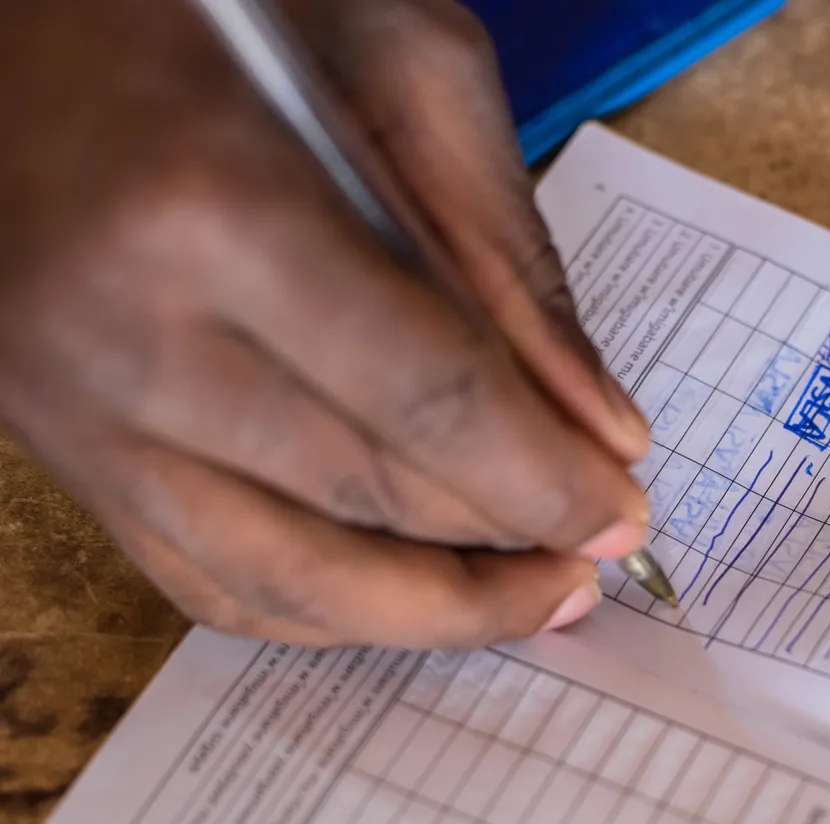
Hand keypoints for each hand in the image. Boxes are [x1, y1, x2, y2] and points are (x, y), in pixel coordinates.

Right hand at [0, 0, 653, 646]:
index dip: (546, 479)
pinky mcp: (49, 438)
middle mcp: (116, 331)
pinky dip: (318, 607)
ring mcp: (62, 403)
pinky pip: (194, 574)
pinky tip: (408, 597)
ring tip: (528, 601)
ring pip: (274, 579)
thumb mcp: (400, 61)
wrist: (17, 6)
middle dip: (503, 551)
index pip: (426, 401)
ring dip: (420, 614)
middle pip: (361, 500)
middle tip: (600, 561)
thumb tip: (601, 430)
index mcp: (210, 206)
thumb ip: (507, 256)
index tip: (626, 518)